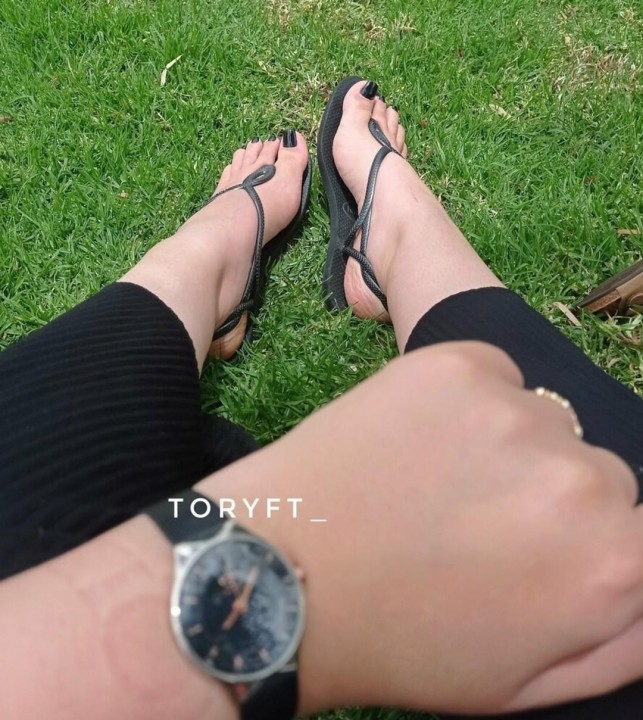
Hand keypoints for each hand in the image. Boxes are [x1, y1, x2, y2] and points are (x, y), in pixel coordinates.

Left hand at [199, 341, 642, 715]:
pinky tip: (416, 438)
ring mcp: (514, 410)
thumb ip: (619, 637)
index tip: (532, 547)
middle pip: (596, 471)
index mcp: (612, 563)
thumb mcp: (523, 681)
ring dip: (506, 446)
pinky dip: (469, 399)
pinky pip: (494, 374)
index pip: (638, 531)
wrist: (283, 573)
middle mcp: (580, 478)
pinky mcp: (453, 365)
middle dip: (549, 495)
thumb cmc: (401, 640)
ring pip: (542, 420)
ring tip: (434, 480)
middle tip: (473, 521)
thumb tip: (640, 573)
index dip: (584, 542)